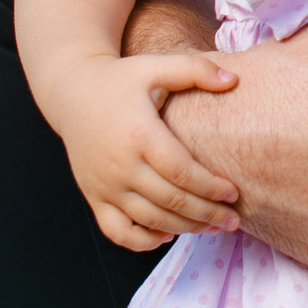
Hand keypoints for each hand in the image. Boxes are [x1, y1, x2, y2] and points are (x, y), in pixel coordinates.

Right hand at [37, 51, 243, 250]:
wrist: (72, 93)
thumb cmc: (121, 80)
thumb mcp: (156, 66)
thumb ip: (196, 70)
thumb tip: (234, 80)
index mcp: (140, 135)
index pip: (181, 172)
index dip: (210, 187)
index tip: (233, 194)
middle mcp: (120, 165)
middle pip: (170, 201)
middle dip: (206, 214)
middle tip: (233, 221)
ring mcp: (105, 185)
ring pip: (149, 219)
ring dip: (184, 228)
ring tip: (212, 228)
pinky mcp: (94, 196)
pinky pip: (117, 231)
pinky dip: (142, 240)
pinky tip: (166, 235)